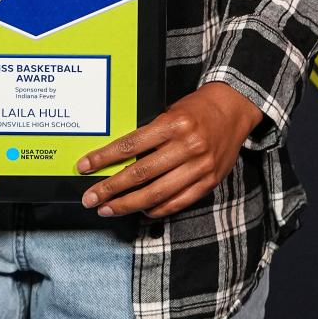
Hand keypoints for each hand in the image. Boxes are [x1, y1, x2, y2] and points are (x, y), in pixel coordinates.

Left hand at [74, 81, 264, 218]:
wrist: (233, 109)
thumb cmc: (196, 108)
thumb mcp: (170, 111)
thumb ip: (150, 134)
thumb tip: (117, 157)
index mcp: (173, 124)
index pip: (130, 145)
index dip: (104, 158)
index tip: (84, 167)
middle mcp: (186, 146)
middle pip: (140, 174)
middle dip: (110, 189)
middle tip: (90, 198)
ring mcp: (199, 167)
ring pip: (156, 193)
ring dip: (128, 204)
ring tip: (107, 209)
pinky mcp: (209, 181)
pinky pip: (178, 202)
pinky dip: (157, 209)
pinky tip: (141, 210)